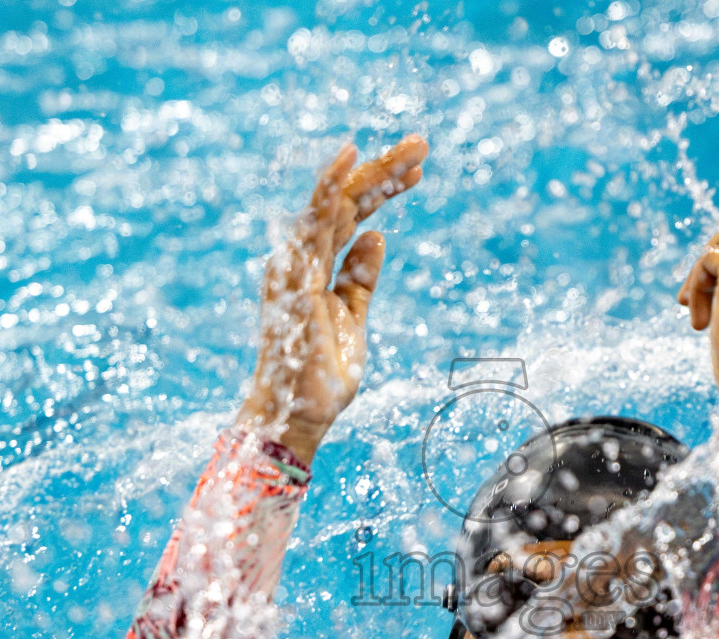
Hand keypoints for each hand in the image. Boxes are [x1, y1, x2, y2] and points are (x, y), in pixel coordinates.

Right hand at [238, 135, 428, 463]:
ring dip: (371, 172)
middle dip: (384, 171)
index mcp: (319, 267)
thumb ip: (361, 278)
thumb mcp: (353, 318)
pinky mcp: (296, 275)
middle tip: (422, 143)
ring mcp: (297, 264)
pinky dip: (329, 188)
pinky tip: (349, 158)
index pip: (353, 216)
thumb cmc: (320, 374)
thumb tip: (376, 236)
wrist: (299, 415)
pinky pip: (313, 223)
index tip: (418, 171)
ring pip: (334, 203)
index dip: (383, 190)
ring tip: (410, 148)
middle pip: (346, 201)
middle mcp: (304, 257)